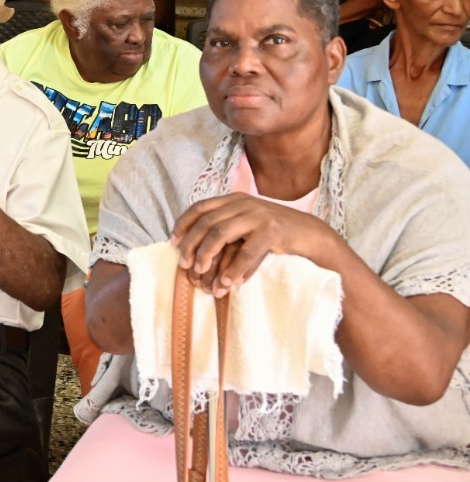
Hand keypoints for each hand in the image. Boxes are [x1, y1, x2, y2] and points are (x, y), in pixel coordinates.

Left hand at [171, 193, 333, 296]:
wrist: (308, 233)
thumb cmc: (271, 232)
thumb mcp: (244, 222)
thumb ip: (224, 225)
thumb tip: (191, 244)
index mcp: (233, 199)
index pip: (199, 207)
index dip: (183, 224)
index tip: (172, 242)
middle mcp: (242, 203)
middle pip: (206, 222)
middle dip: (191, 244)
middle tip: (184, 264)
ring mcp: (258, 215)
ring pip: (220, 234)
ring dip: (207, 255)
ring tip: (200, 272)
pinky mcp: (272, 231)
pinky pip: (247, 252)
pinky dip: (235, 269)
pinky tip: (228, 282)